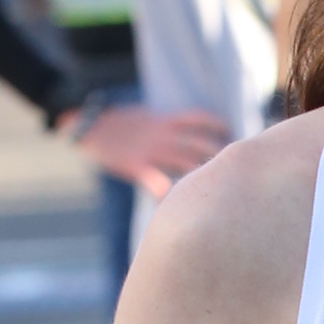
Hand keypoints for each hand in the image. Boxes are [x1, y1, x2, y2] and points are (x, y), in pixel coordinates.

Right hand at [71, 103, 227, 196]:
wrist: (89, 127)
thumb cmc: (117, 124)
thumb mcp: (145, 117)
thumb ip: (166, 126)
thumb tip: (187, 133)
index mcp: (166, 120)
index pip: (200, 118)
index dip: (218, 126)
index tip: (232, 137)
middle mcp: (164, 134)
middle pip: (202, 143)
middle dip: (220, 156)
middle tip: (234, 172)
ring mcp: (153, 150)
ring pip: (188, 163)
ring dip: (203, 176)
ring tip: (215, 192)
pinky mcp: (138, 165)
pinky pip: (159, 182)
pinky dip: (170, 195)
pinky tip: (178, 206)